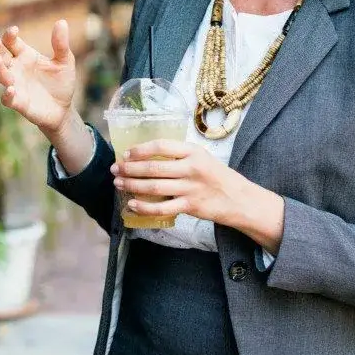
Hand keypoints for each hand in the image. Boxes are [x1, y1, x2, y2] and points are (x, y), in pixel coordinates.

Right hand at [0, 20, 76, 135]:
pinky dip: (7, 95)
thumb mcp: (65, 61)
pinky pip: (8, 99)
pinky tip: (11, 89)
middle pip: (0, 56)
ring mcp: (15, 85)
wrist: (63, 109)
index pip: (11, 42)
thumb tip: (62, 22)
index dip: (9, 35)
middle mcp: (16, 69)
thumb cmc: (61, 83)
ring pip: (1, 75)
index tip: (14, 30)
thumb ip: (61, 44)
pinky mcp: (19, 103)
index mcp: (25, 55)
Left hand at [111, 139, 283, 248]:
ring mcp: (191, 188)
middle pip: (153, 167)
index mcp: (192, 151)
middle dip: (129, 169)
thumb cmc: (215, 175)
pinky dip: (144, 207)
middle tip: (115, 169)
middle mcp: (191, 168)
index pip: (161, 146)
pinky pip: (162, 208)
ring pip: (154, 187)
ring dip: (132, 185)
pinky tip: (132, 204)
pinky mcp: (190, 206)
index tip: (127, 153)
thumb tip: (145, 155)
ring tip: (118, 183)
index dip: (140, 150)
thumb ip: (177, 155)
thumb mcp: (200, 157)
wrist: (238, 198)